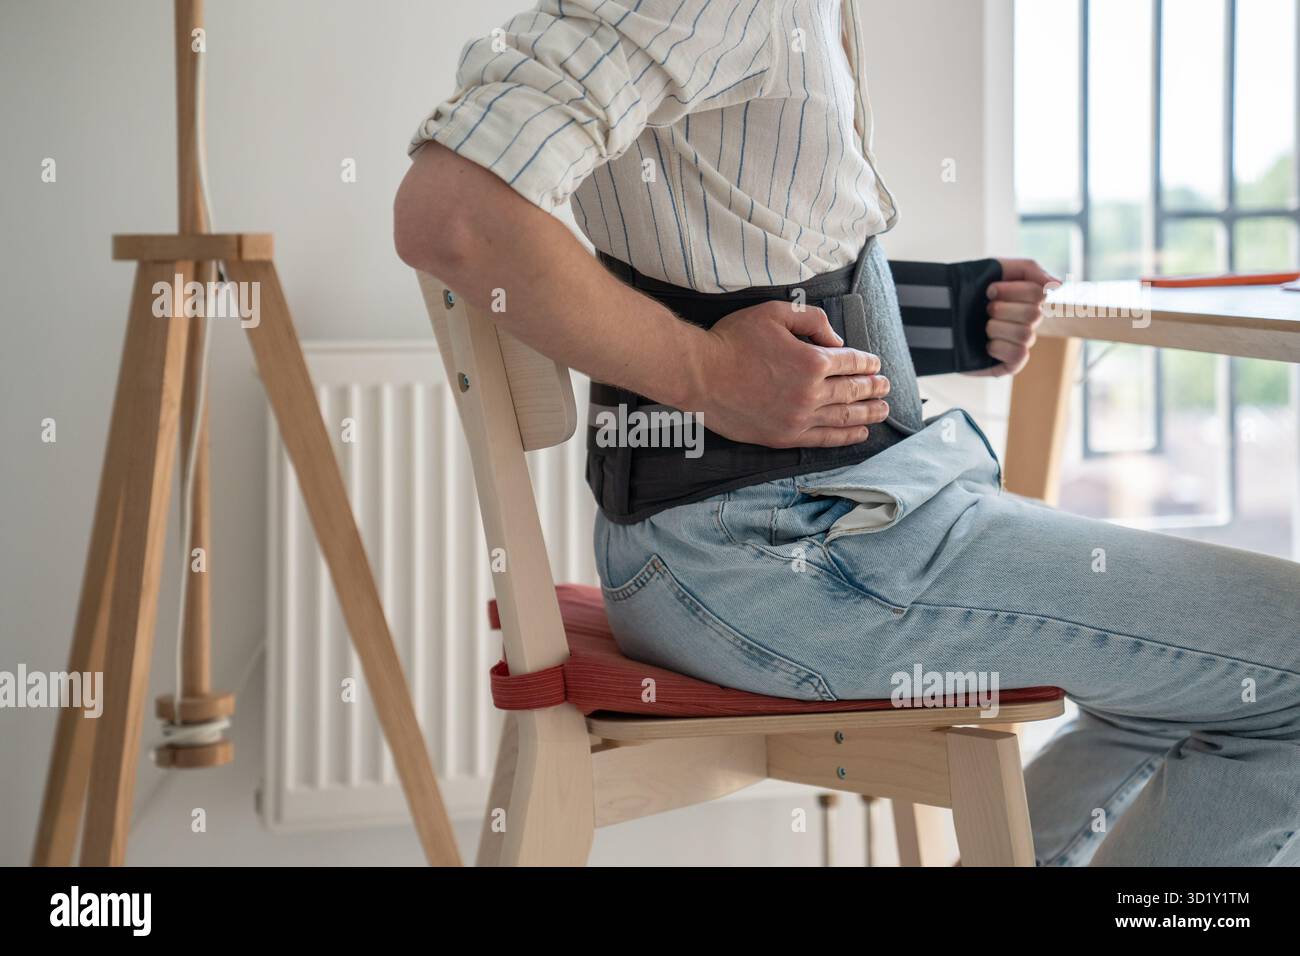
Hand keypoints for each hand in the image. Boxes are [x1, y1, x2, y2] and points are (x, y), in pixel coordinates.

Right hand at [692, 301, 890, 446]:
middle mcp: (811, 393)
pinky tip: (860, 434)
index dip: (867, 363)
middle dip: (873, 388)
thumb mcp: (774, 313)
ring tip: (882, 411)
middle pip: (853, 391)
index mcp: (812, 361)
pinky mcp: (785, 436)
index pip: (851, 362)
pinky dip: (846, 437)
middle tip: (886, 387)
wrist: (700, 375)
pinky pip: (824, 439)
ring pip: (844, 417)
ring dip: (868, 414)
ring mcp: (799, 418)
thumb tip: (836, 340)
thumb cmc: (732, 340)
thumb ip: (811, 320)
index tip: (875, 364)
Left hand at [968, 258, 1059, 376]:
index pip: (1040, 293)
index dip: (1011, 290)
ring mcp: (1019, 343)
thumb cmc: (964, 291)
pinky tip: (986, 345)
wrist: (935, 316)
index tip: (988, 290)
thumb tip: (1058, 285)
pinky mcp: (1009, 364)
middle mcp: (1027, 321)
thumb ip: (1030, 269)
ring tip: (982, 327)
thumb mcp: (995, 269)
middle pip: (1034, 314)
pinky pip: (1019, 355)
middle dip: (1001, 309)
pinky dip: (1000, 347)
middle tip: (984, 309)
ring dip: (997, 327)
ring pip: (1026, 334)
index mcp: (1026, 299)